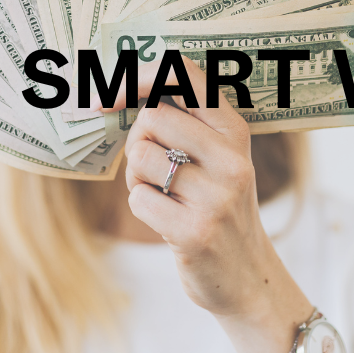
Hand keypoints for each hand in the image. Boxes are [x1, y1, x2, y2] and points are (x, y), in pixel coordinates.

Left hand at [101, 56, 312, 352]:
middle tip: (151, 169)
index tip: (105, 99)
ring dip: (137, 179)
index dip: (134, 79)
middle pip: (151, 117)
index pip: (182, 75)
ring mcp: (217, 195)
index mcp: (234, 130)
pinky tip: (167, 220)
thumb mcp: (218, 157)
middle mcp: (231, 158)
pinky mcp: (196, 231)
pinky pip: (138, 200)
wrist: (248, 277)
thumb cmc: (217, 206)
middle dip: (136, 142)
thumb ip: (184, 122)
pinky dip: (142, 208)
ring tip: (164, 196)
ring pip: (140, 157)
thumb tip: (117, 89)